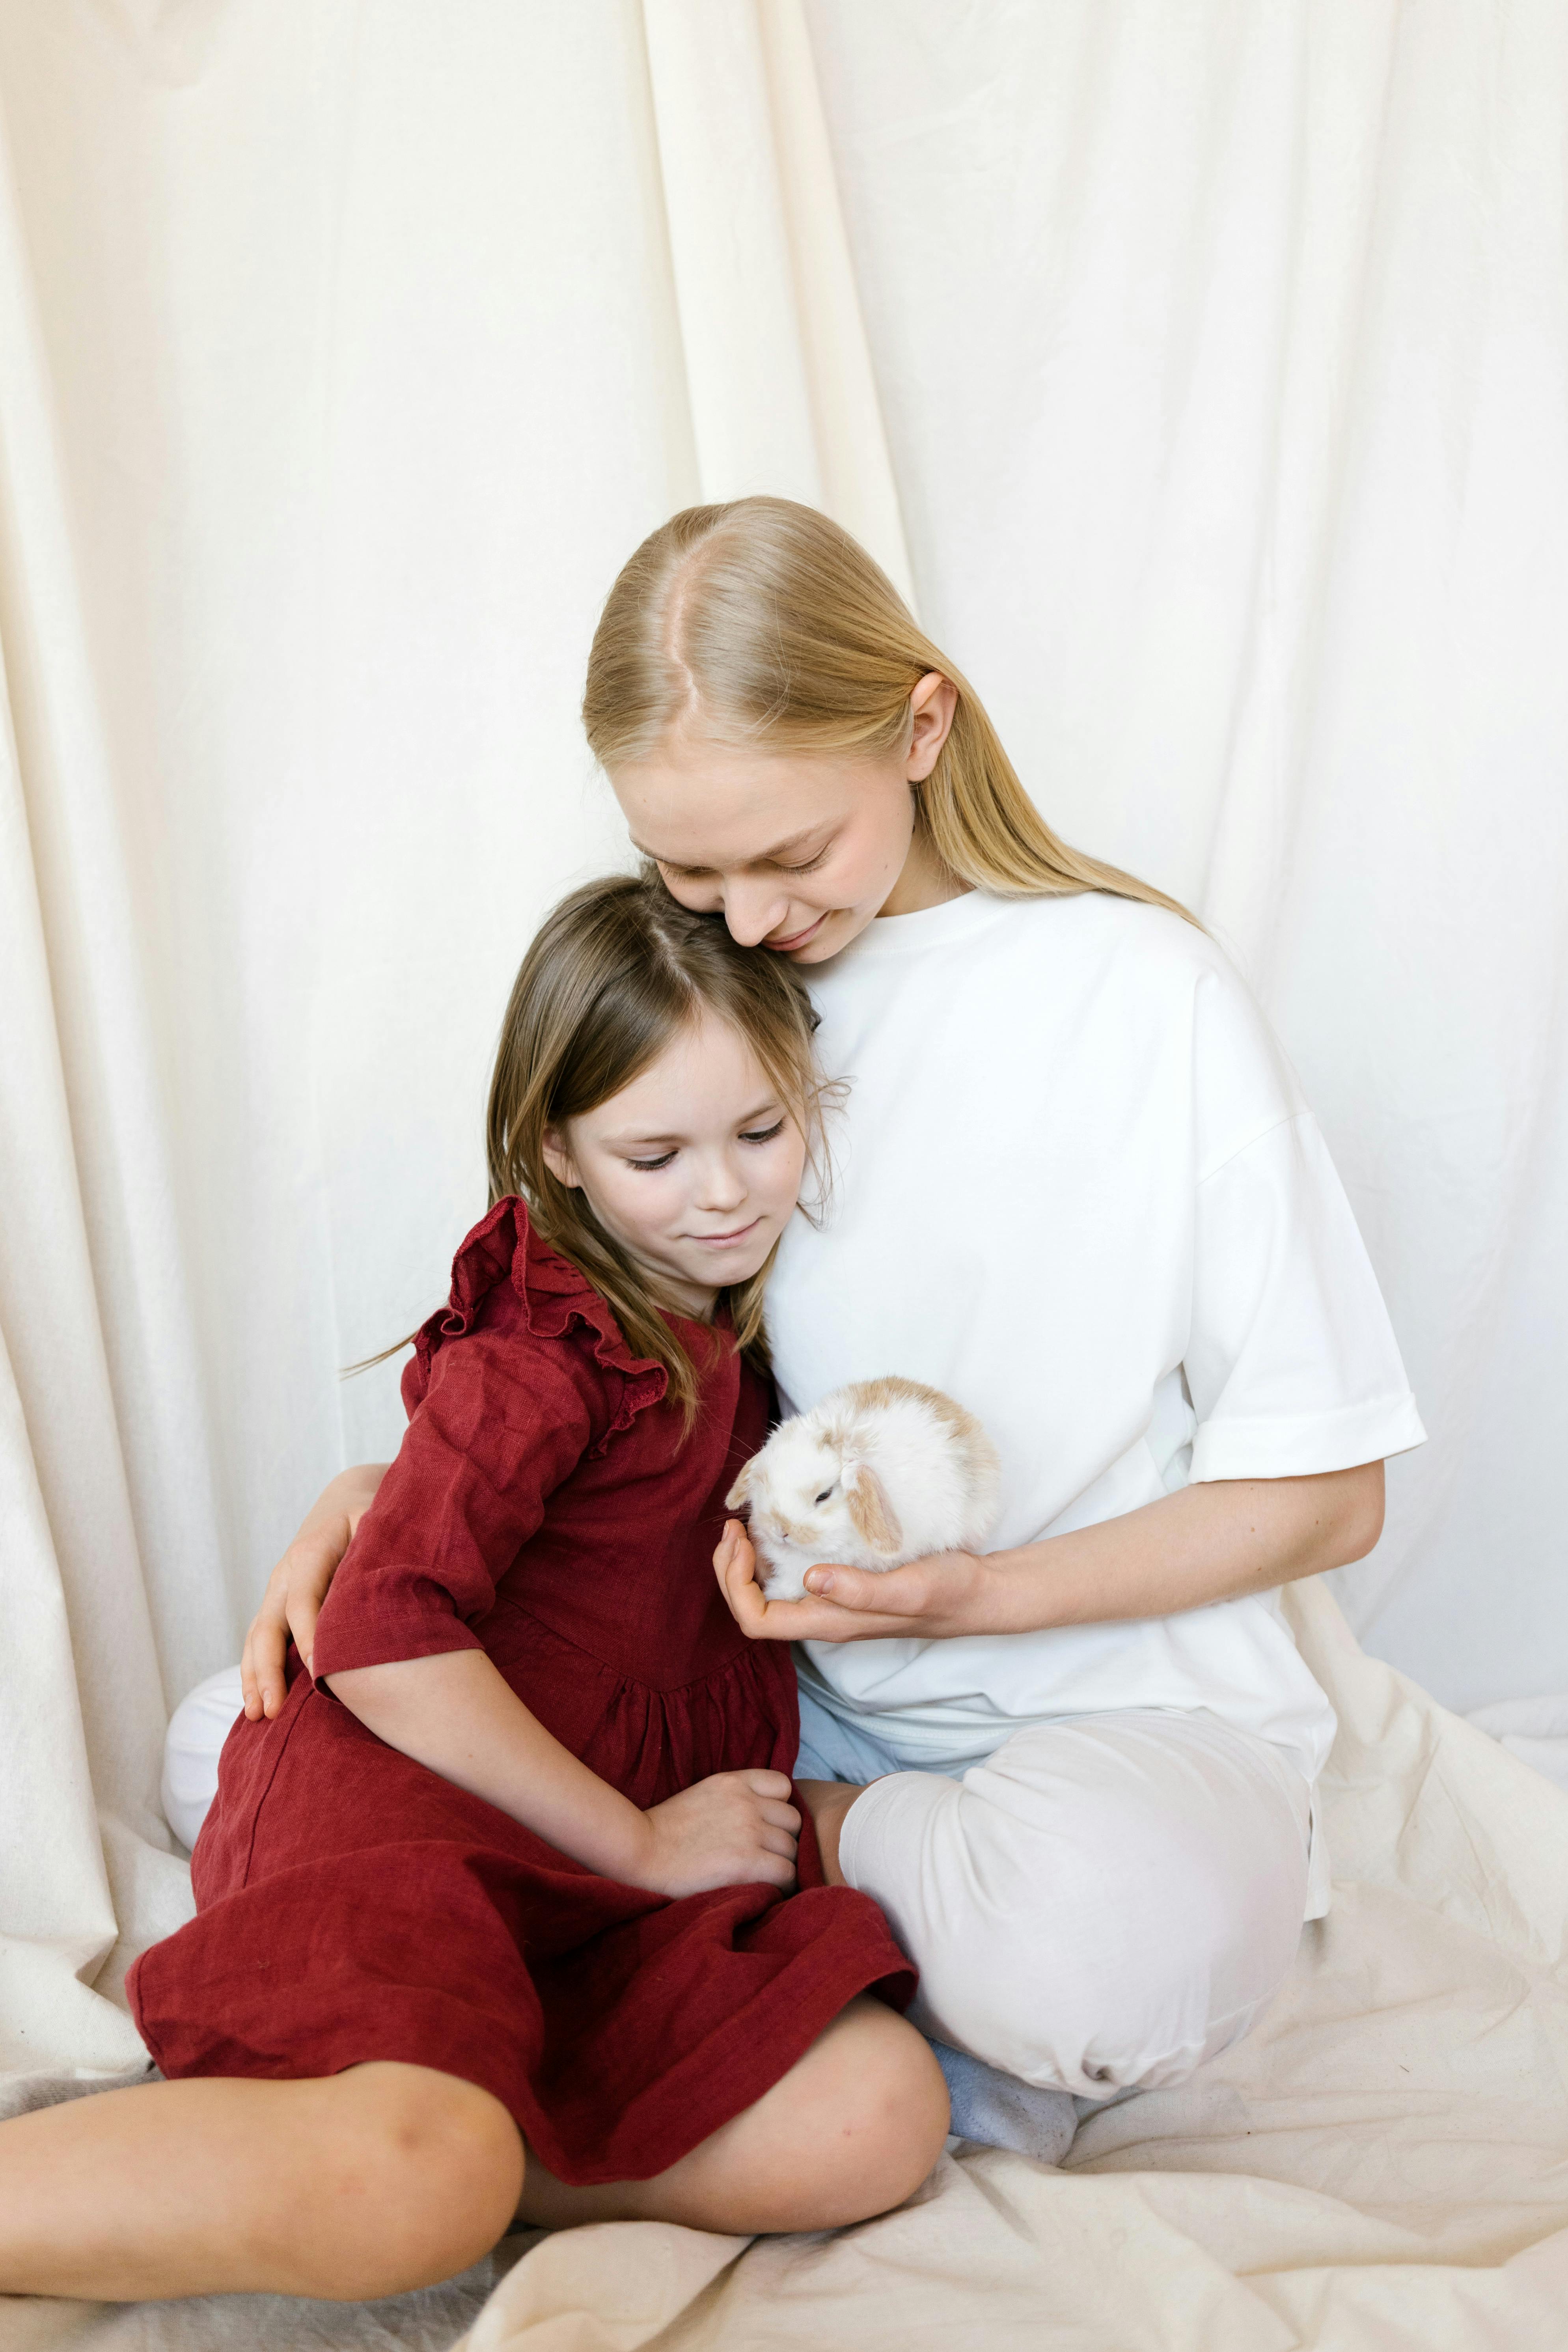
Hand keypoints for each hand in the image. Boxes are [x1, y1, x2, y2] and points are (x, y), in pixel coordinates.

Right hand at [240, 1464, 387, 1719]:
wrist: (345, 1501)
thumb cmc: (373, 1517)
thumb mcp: (379, 1524)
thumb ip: (379, 1551)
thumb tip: (395, 1594)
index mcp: (313, 1550)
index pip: (304, 1598)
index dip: (309, 1636)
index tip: (318, 1672)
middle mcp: (287, 1572)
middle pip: (269, 1624)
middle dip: (269, 1669)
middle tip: (274, 1709)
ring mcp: (277, 1590)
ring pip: (257, 1637)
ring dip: (255, 1677)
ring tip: (258, 1715)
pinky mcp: (277, 1605)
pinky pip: (258, 1641)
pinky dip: (254, 1672)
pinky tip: (256, 1704)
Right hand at [631, 1769, 800, 1897]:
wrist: (641, 1852)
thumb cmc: (666, 1831)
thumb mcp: (704, 1796)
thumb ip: (734, 1800)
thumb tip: (765, 1819)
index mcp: (733, 1782)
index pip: (783, 1786)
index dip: (779, 1809)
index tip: (767, 1827)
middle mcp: (746, 1801)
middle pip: (793, 1821)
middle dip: (783, 1840)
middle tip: (765, 1858)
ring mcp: (749, 1830)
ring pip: (793, 1849)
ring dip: (782, 1864)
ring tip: (762, 1877)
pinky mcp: (747, 1861)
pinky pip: (787, 1874)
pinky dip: (781, 1886)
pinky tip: (763, 1891)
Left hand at [713, 1519, 993, 1643]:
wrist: (978, 1593)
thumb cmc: (948, 1592)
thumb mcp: (909, 1588)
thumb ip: (861, 1590)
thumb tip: (811, 1578)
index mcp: (831, 1622)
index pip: (757, 1621)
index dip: (736, 1585)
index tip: (742, 1540)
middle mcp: (824, 1616)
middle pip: (753, 1609)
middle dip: (731, 1572)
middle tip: (733, 1527)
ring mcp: (833, 1603)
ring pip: (768, 1594)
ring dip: (747, 1564)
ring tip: (745, 1526)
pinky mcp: (843, 1586)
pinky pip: (791, 1577)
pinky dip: (773, 1555)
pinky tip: (779, 1528)